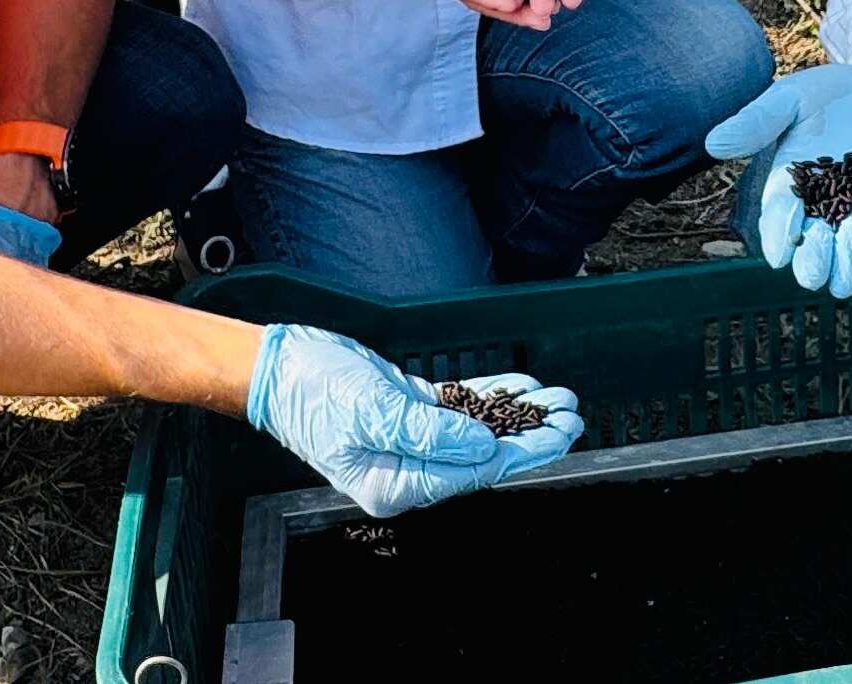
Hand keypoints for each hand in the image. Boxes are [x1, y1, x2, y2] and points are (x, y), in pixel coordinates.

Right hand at [245, 324, 579, 515]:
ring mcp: (409, 440)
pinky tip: (522, 389)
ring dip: (518, 414)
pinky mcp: (408, 413)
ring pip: (477, 431)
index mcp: (397, 484)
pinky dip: (490, 397)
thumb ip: (429, 434)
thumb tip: (483, 446)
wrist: (278, 367)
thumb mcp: (372, 412)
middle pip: (483, 455)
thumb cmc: (312, 393)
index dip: (520, 452)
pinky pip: (459, 409)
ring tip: (559, 399)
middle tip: (572, 414)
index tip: (556, 434)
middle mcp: (407, 468)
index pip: (473, 472)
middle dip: (531, 435)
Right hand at [705, 62, 851, 300]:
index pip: (784, 214)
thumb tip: (713, 144)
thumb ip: (758, 121)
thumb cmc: (834, 93)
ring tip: (842, 281)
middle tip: (811, 276)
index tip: (779, 254)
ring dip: (850, 260)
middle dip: (815, 258)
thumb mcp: (791, 99)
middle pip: (821, 237)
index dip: (780, 235)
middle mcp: (835, 200)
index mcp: (799, 183)